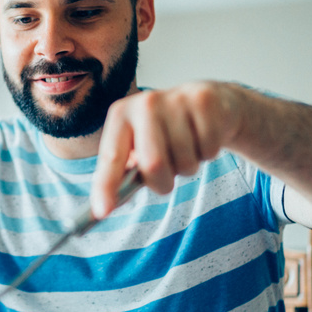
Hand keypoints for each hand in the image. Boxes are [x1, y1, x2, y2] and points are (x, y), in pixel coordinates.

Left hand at [91, 82, 243, 216]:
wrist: (208, 102)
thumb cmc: (168, 133)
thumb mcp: (141, 147)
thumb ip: (124, 174)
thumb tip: (104, 208)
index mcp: (121, 115)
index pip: (111, 157)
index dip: (106, 186)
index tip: (103, 211)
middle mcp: (145, 103)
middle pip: (154, 165)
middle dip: (163, 182)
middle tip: (167, 176)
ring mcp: (176, 99)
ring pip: (186, 162)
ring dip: (189, 167)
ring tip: (188, 148)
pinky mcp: (205, 101)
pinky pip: (209, 150)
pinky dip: (208, 154)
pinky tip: (203, 136)